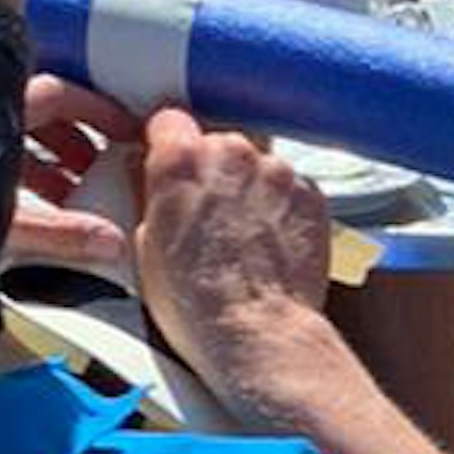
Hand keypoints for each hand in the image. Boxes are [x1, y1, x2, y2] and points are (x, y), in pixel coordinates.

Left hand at [2, 75, 146, 279]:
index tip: (127, 130)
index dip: (100, 112)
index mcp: (0, 113)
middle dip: (80, 141)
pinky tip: (36, 206)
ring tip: (77, 191)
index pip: (63, 94)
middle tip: (107, 165)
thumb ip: (61, 233)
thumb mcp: (7, 224)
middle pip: (44, 114)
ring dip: (53, 160)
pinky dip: (24, 174)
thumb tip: (109, 243)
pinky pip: (0, 156)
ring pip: (21, 135)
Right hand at [132, 109, 341, 378]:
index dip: (167, 143)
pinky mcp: (311, 195)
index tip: (168, 162)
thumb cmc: (198, 303)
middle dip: (211, 169)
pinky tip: (267, 243)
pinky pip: (290, 188)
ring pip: (257, 164)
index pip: (169, 120)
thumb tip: (142, 175)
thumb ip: (146, 194)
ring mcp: (277, 172)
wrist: (257, 333)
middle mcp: (233, 152)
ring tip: (239, 236)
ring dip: (248, 188)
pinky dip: (280, 208)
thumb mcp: (144, 246)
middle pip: (217, 141)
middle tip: (204, 212)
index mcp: (181, 159)